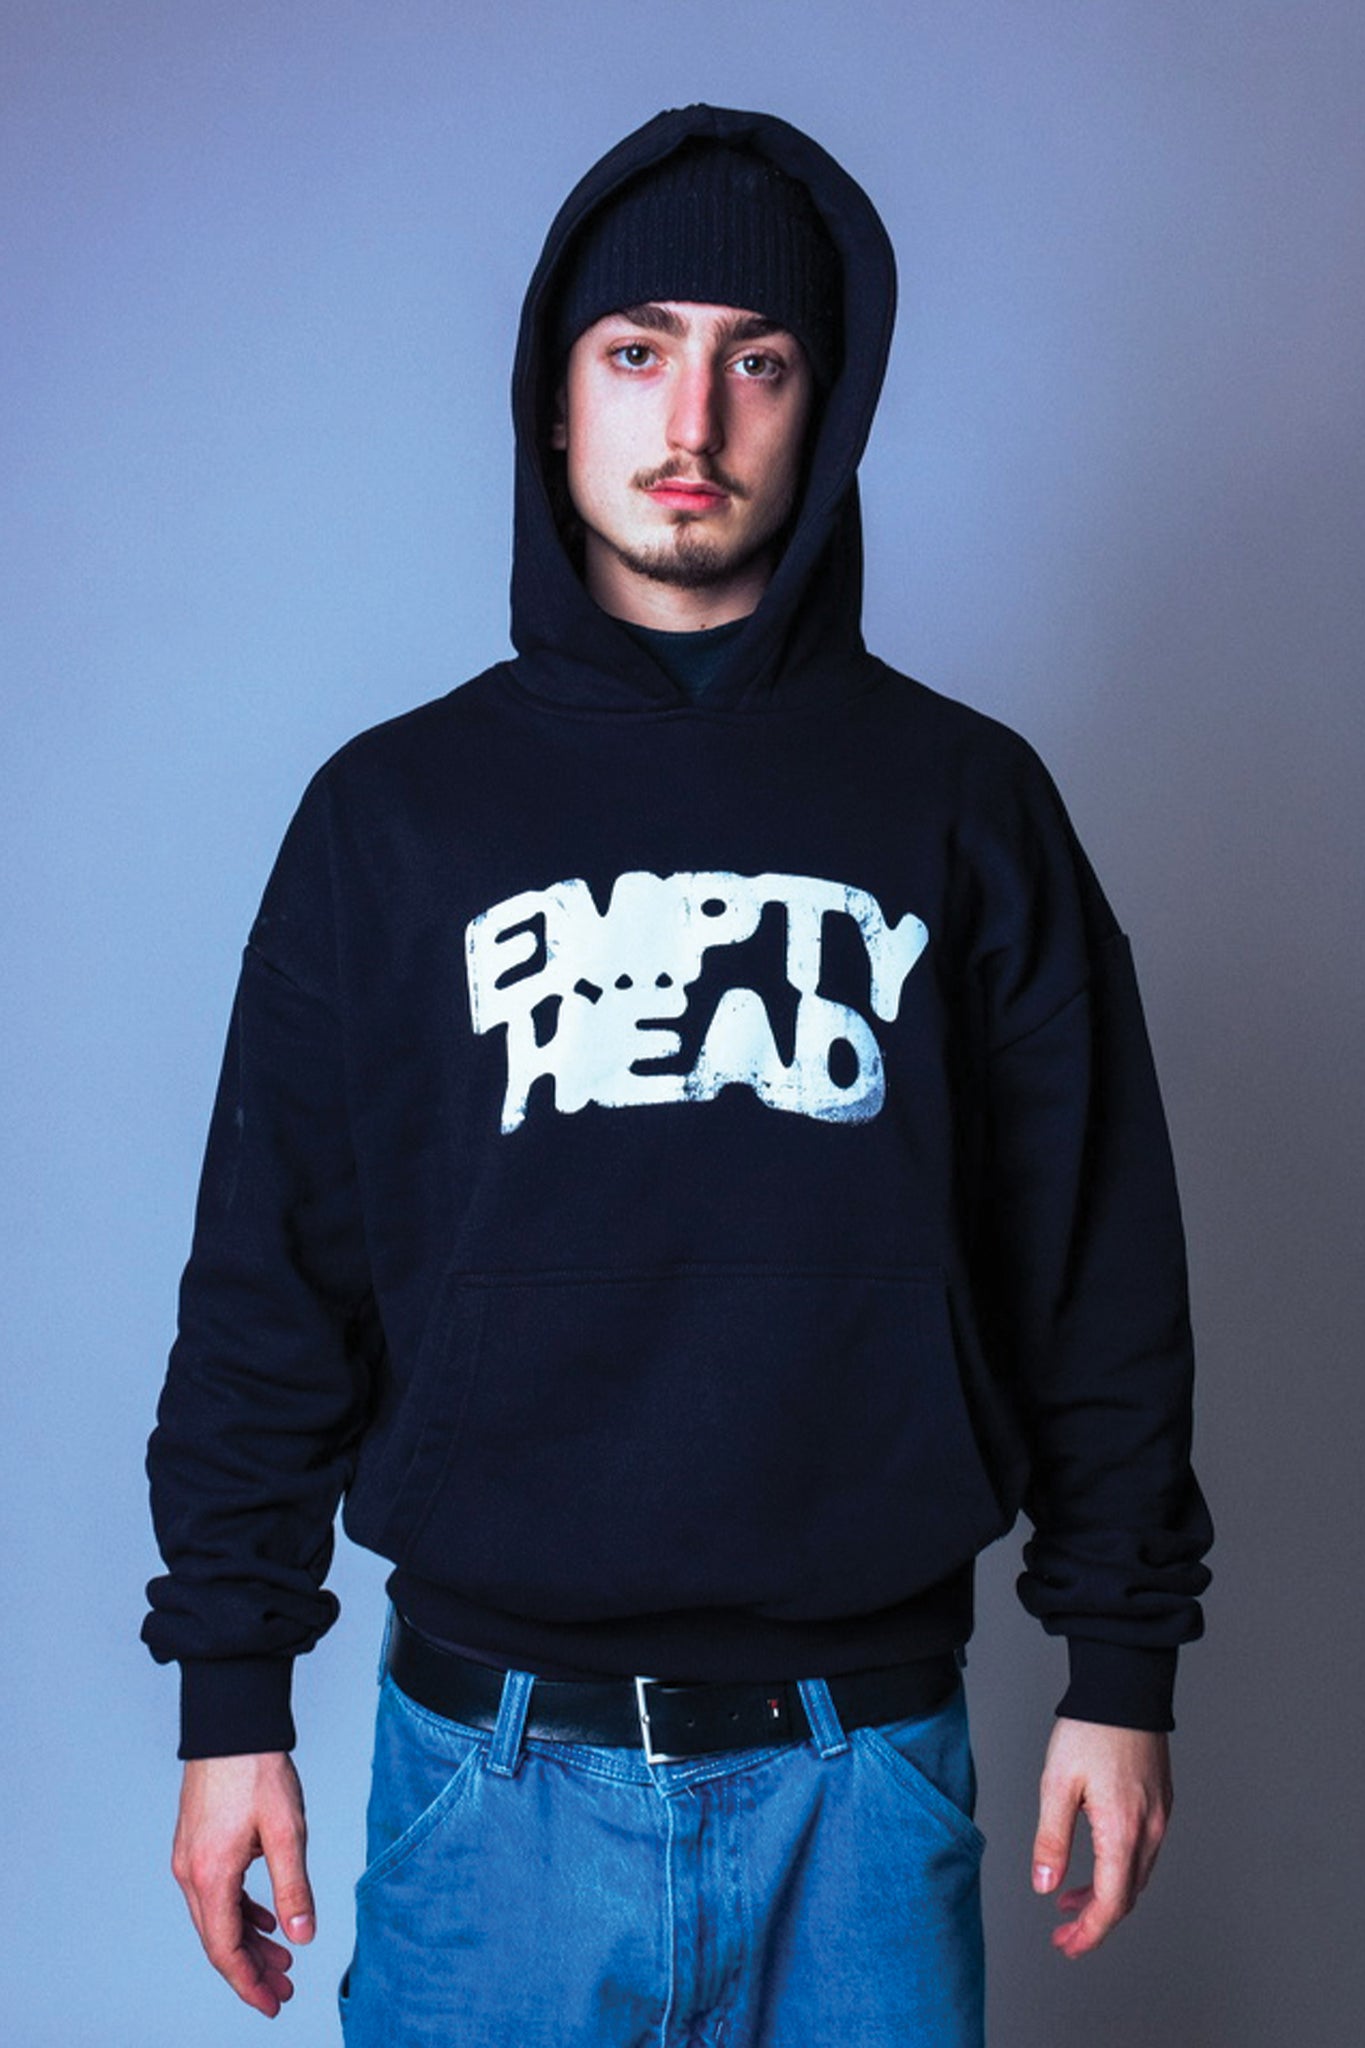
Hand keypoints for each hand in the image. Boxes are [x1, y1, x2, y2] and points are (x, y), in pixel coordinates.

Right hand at [172, 1751, 315, 2016]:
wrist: (232, 1724)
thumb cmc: (258, 1771)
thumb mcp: (287, 1831)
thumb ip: (293, 1889)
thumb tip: (303, 1937)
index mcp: (210, 1875)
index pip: (225, 1949)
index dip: (249, 1983)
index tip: (273, 2003)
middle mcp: (191, 1873)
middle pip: (219, 1939)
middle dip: (252, 1970)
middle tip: (285, 1989)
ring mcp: (190, 1859)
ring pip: (217, 1917)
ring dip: (248, 1943)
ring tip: (282, 1960)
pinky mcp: (197, 1844)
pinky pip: (216, 1893)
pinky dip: (240, 1913)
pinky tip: (264, 1920)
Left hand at [1031, 1717, 1171, 1957]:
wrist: (1125, 1689)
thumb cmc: (1090, 1730)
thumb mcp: (1057, 1784)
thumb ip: (1051, 1839)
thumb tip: (1044, 1885)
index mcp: (1123, 1831)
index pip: (1112, 1904)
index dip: (1089, 1932)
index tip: (1066, 1945)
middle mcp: (1149, 1830)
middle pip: (1127, 1897)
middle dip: (1094, 1921)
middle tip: (1064, 1933)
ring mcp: (1159, 1817)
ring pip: (1136, 1876)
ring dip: (1106, 1896)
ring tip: (1070, 1900)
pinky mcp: (1160, 1803)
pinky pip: (1143, 1853)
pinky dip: (1119, 1870)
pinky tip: (1097, 1864)